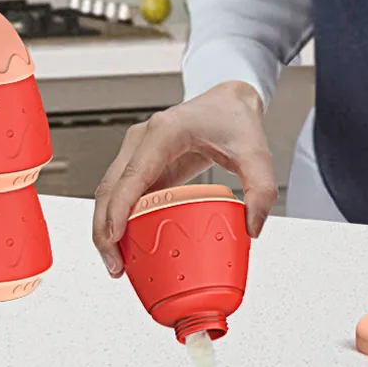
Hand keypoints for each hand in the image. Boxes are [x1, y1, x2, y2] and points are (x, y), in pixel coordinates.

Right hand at [92, 80, 277, 277]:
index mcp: (164, 132)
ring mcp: (138, 149)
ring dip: (107, 227)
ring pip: (110, 191)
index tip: (115, 239)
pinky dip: (119, 219)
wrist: (229, 101)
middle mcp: (143, 138)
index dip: (118, 209)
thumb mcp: (255, 153)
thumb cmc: (234, 119)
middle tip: (116, 265)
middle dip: (105, 229)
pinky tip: (127, 244)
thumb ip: (261, 189)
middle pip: (110, 187)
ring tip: (117, 263)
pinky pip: (123, 193)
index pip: (132, 175)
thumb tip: (253, 228)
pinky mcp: (142, 162)